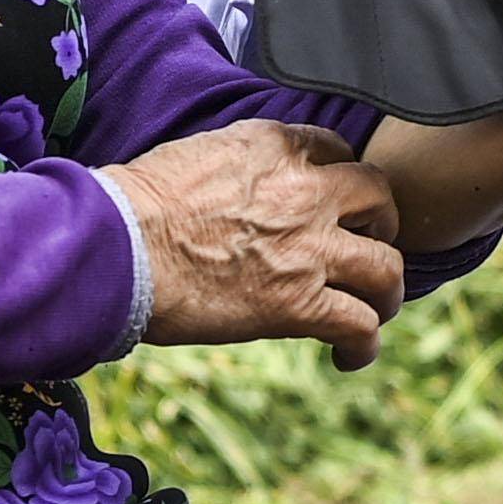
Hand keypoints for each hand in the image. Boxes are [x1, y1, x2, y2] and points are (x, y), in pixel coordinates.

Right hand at [99, 120, 407, 372]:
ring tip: (374, 308)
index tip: (333, 203)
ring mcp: (309, 248)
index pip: (336, 150)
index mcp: (276, 146)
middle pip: (380, 199)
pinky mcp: (299, 303)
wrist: (116, 245)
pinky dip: (364, 345)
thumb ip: (239, 164)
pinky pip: (359, 325)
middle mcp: (306, 190)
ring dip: (385, 291)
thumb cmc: (133, 204)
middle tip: (365, 246)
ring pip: (387, 268)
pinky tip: (350, 357)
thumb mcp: (198, 153)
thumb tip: (241, 187)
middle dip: (380, 224)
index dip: (340, 181)